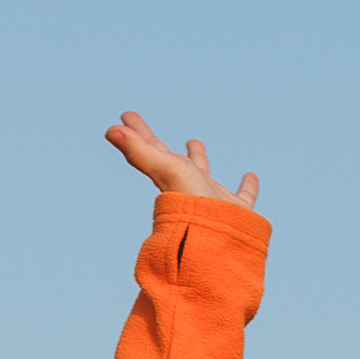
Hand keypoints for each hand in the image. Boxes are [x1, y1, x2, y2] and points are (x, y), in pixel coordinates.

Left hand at [103, 111, 258, 210]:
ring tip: (193, 142)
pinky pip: (243, 196)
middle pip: (170, 159)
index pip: (149, 148)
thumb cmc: (190, 205)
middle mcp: (188, 186)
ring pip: (203, 175)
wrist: (219, 242)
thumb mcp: (165, 171)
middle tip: (148, 130)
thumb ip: (138, 152)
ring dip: (198, 158)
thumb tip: (109, 130)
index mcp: (172, 176)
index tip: (124, 116)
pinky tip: (250, 176)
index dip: (136, 131)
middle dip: (157, 143)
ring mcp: (211, 199)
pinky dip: (247, 186)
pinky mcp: (236, 211)